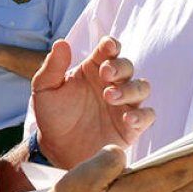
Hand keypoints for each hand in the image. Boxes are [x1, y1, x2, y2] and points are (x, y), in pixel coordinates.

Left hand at [30, 37, 150, 168]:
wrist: (56, 149)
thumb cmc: (53, 115)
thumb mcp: (45, 89)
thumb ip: (52, 67)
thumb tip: (61, 42)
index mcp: (94, 69)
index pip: (109, 50)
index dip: (111, 45)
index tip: (108, 46)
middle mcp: (113, 83)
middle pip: (127, 66)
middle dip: (120, 67)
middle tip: (106, 73)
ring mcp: (124, 104)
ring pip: (141, 87)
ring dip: (130, 89)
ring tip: (110, 96)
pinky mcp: (132, 125)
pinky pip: (147, 116)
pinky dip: (142, 115)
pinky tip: (128, 118)